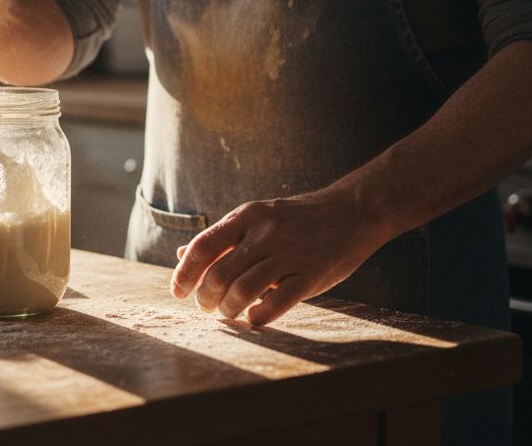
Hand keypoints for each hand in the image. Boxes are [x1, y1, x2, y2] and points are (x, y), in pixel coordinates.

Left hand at [169, 188, 392, 325]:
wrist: (353, 211)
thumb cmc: (296, 219)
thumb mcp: (256, 218)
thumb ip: (221, 239)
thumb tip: (180, 256)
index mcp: (247, 216)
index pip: (203, 247)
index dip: (184, 273)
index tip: (178, 292)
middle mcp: (265, 234)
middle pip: (219, 274)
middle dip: (206, 297)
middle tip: (206, 307)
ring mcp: (290, 254)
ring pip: (243, 291)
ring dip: (228, 309)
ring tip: (228, 313)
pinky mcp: (311, 275)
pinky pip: (277, 304)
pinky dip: (257, 317)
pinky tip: (253, 318)